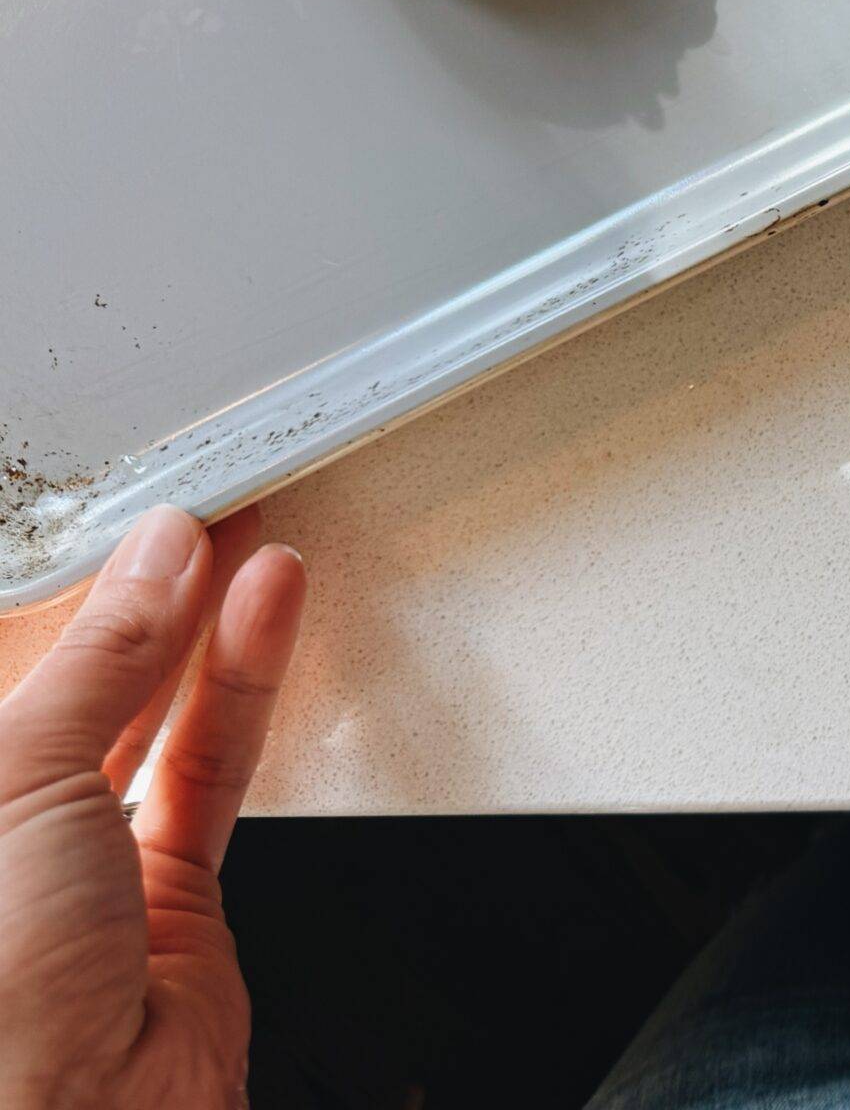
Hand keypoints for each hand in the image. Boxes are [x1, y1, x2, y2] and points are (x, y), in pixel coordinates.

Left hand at [0, 507, 306, 1109]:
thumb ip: (97, 661)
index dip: (51, 582)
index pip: (0, 659)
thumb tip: (155, 561)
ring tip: (246, 536)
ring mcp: (82, 871)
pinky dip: (252, 684)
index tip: (114, 514)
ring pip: (150, 716)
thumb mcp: (12, 781)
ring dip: (204, 623)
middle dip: (129, 593)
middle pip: (69, 682)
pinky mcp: (172, 900)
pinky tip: (268, 610)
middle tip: (194, 505)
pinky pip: (215, 768)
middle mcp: (1, 836)